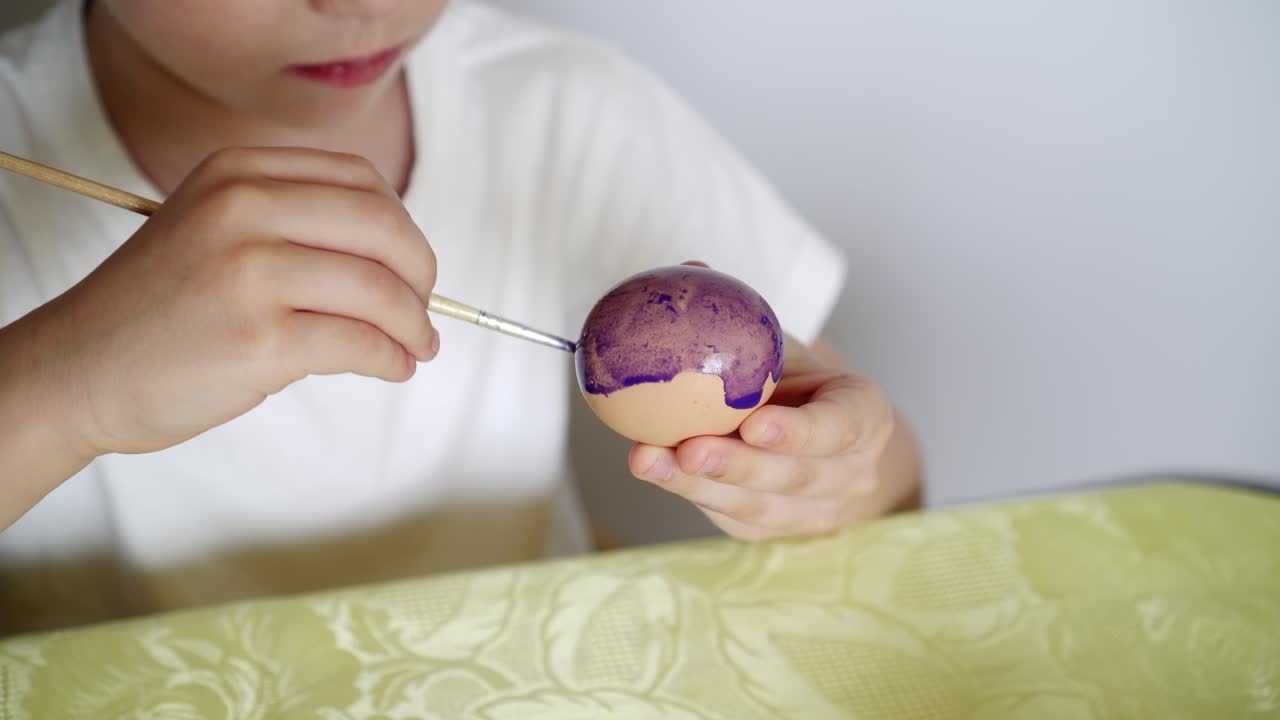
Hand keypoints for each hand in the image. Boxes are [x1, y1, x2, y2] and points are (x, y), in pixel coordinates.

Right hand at [7, 146, 437, 461]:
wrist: (76, 370)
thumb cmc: (156, 310)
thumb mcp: (213, 229)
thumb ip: (294, 224)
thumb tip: (400, 262)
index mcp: (237, 171)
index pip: (361, 182)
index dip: (402, 227)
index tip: (411, 264)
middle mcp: (243, 208)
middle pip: (383, 227)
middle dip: (421, 273)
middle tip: (425, 309)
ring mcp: (250, 272)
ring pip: (379, 291)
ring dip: (413, 325)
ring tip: (415, 347)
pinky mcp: (258, 339)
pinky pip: (359, 344)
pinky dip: (389, 359)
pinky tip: (391, 367)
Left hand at [628, 334, 919, 540]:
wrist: (813, 438)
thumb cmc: (794, 380)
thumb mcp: (783, 345)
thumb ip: (747, 318)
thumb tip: (691, 268)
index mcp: (864, 416)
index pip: (842, 427)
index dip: (802, 431)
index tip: (755, 422)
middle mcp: (850, 471)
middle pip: (797, 477)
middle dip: (740, 466)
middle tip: (689, 447)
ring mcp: (814, 510)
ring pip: (758, 506)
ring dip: (699, 485)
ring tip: (649, 460)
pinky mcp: (770, 531)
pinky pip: (730, 516)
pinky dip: (687, 492)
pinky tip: (650, 466)